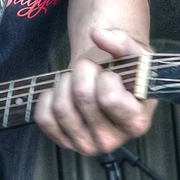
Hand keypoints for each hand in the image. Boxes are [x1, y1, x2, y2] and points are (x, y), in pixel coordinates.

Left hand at [34, 26, 157, 155]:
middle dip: (84, 72)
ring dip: (65, 82)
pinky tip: (63, 93)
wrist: (107, 84)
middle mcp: (111, 141)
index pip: (109, 98)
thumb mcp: (135, 54)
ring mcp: (86, 145)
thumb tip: (97, 34)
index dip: (106, 77)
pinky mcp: (63, 142)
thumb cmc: (125, 72)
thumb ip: (122, 41)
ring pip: (61, 107)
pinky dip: (47, 97)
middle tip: (92, 73)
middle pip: (82, 97)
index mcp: (136, 123)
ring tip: (78, 81)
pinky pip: (43, 117)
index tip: (112, 75)